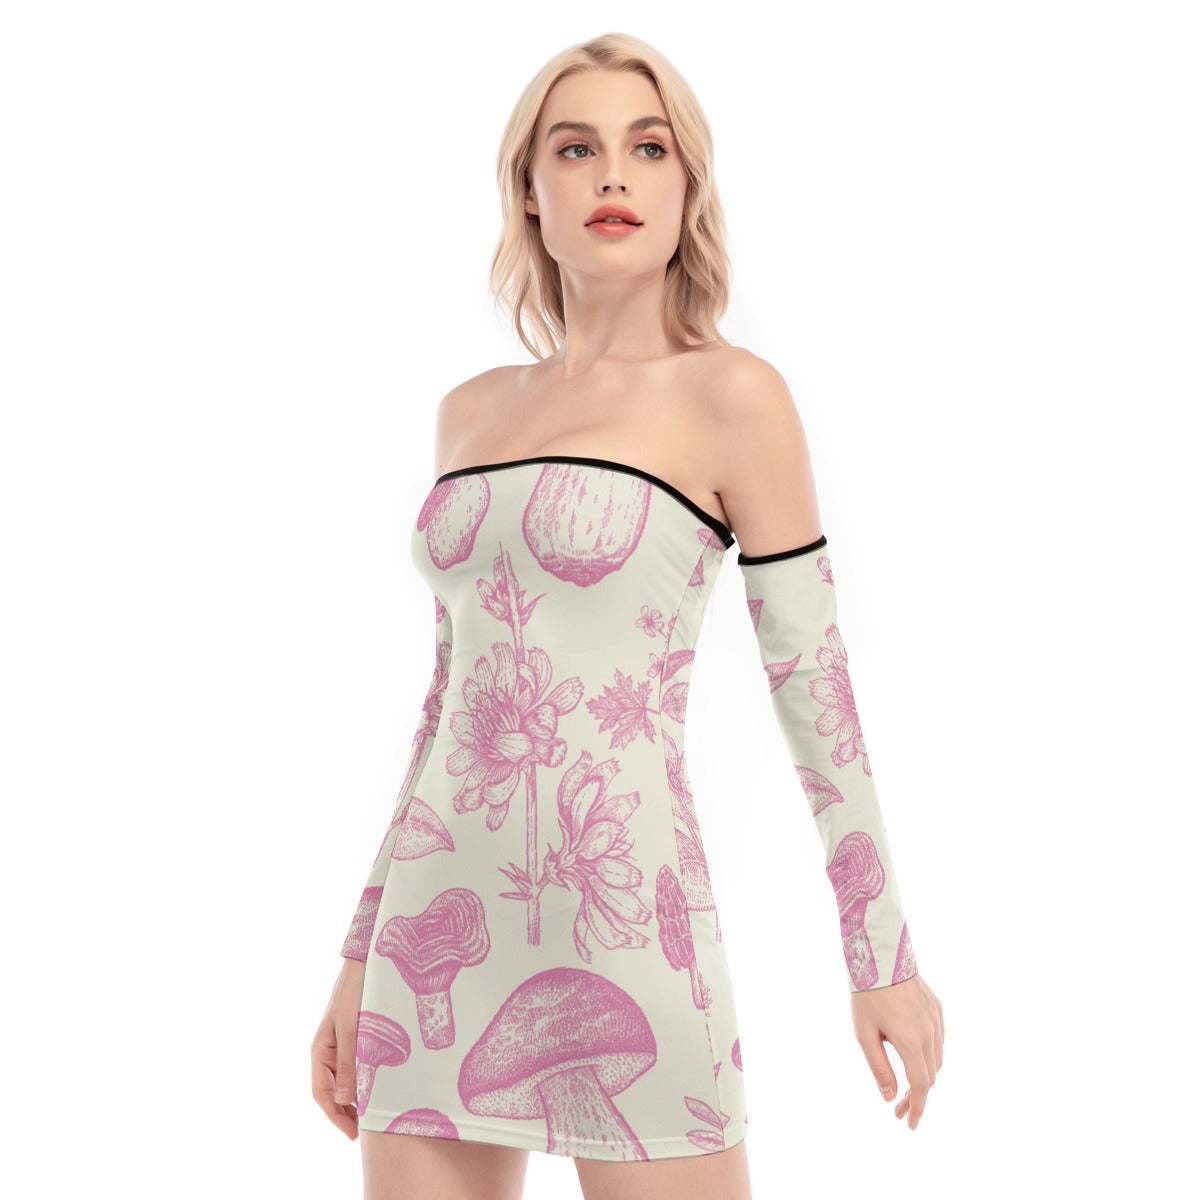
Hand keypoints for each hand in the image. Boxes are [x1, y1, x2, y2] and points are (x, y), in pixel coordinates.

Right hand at [311, 957, 365, 1138]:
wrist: (366, 962)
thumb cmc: (356, 993)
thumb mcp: (353, 1030)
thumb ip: (348, 1063)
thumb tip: (344, 1100)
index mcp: (320, 1050)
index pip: (322, 1094)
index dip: (336, 1116)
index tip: (353, 1134)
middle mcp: (327, 1050)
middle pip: (332, 1091)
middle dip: (346, 1112)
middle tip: (367, 1129)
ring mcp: (340, 1043)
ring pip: (344, 1079)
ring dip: (355, 1097)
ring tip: (373, 1112)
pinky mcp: (354, 1036)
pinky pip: (355, 1065)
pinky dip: (364, 1079)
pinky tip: (378, 1085)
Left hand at [850, 973, 942, 1129]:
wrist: (881, 956)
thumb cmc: (867, 995)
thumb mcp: (864, 1034)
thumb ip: (880, 1067)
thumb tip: (891, 1097)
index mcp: (911, 1042)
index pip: (921, 1086)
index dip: (917, 1108)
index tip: (910, 1124)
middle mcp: (930, 1033)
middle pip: (930, 1076)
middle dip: (917, 1096)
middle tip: (899, 1107)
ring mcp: (936, 1020)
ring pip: (937, 1059)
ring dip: (925, 1075)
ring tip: (906, 1083)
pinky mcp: (937, 1008)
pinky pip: (939, 1040)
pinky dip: (930, 1055)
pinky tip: (915, 1054)